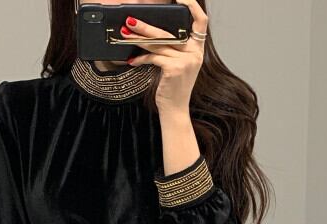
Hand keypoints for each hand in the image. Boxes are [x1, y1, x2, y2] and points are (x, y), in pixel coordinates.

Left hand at [122, 0, 207, 114]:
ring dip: (139, 39)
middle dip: (147, 25)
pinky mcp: (175, 69)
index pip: (201, 21)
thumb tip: (151, 32)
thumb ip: (173, 48)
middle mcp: (195, 53)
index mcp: (197, 49)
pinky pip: (154, 57)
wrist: (175, 110)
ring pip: (159, 44)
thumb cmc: (173, 87)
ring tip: (125, 34)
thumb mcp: (177, 65)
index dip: (192, 5)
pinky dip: (141, 59)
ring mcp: (186, 61)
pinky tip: (132, 60)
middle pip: (169, 32)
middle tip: (130, 20)